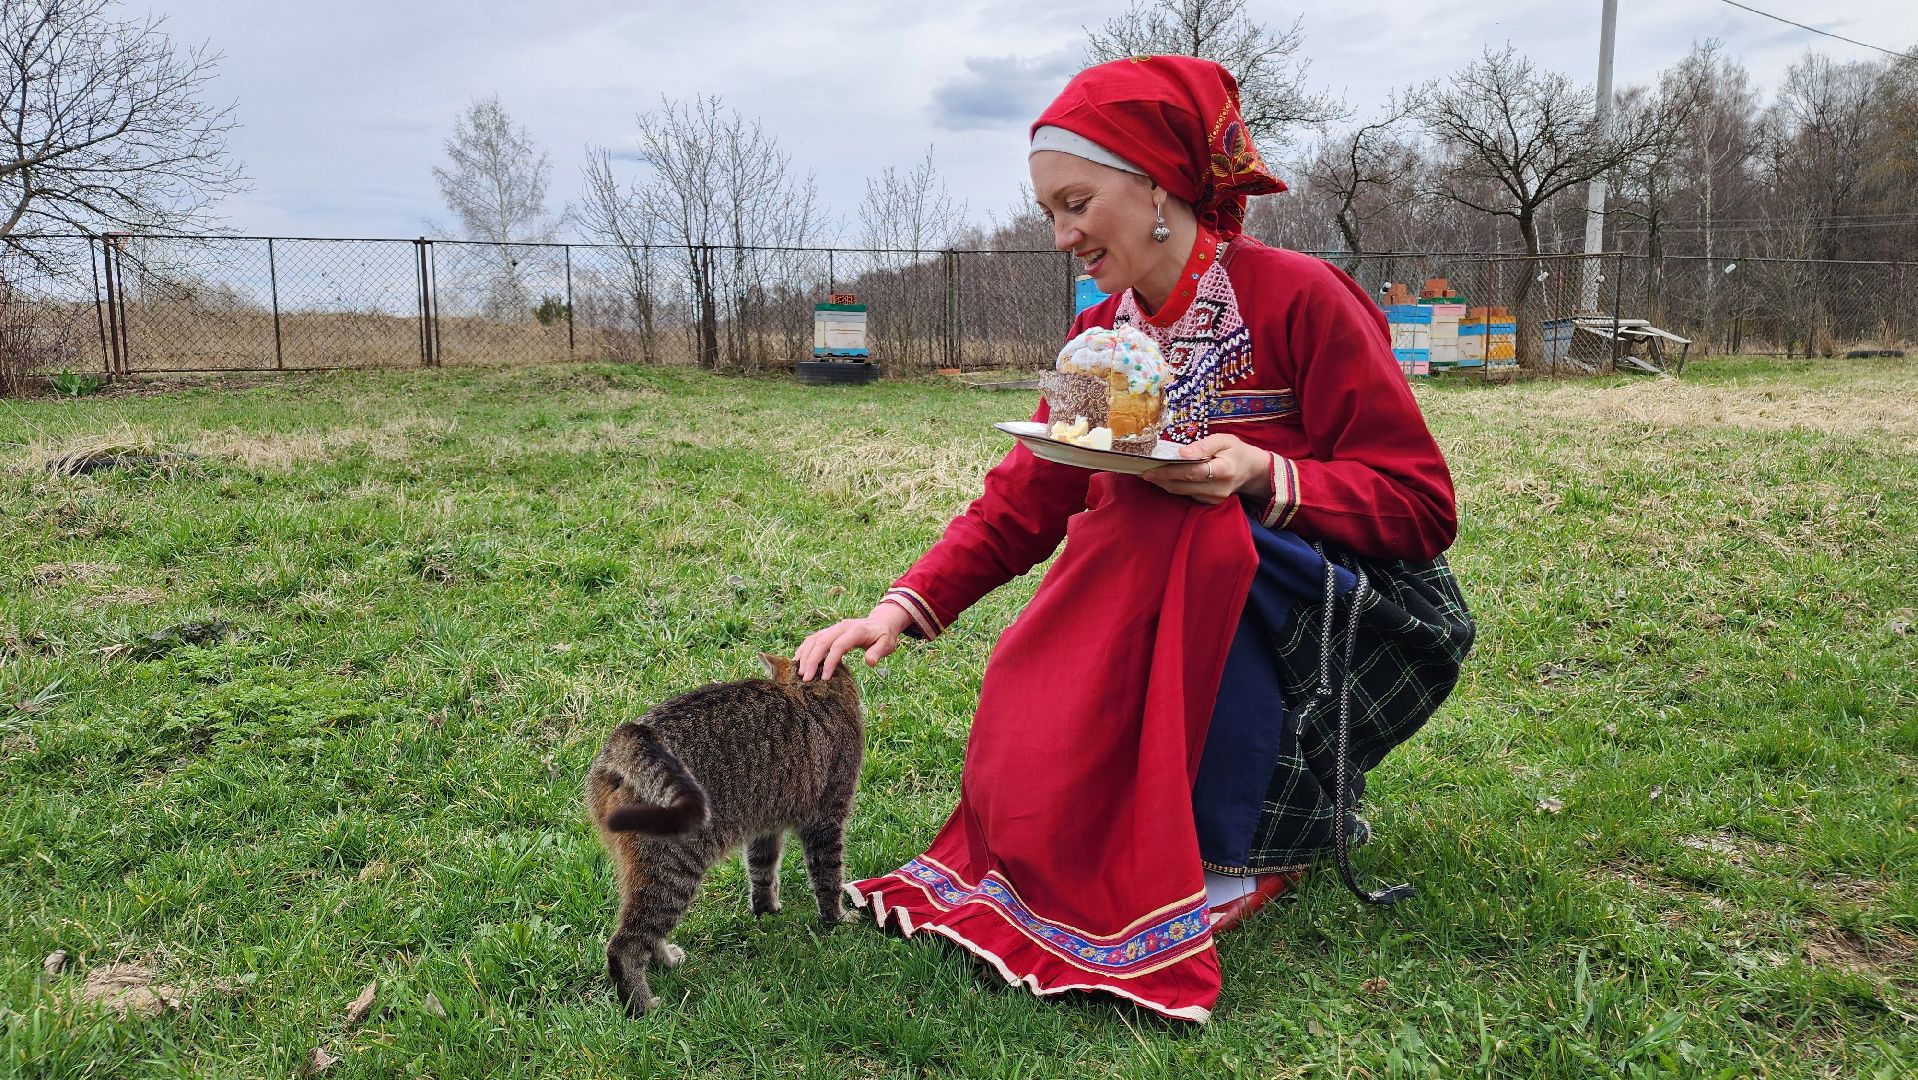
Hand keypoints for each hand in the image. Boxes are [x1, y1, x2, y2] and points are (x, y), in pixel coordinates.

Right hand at [795, 602, 913, 681]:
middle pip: (822, 642)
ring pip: (814, 639)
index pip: (838, 645)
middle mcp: (841, 627)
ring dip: (805, 655)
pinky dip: (804, 649)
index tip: (825, 678)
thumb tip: (870, 662)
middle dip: (812, 661)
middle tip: (806, 679)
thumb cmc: (884, 636)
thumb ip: (878, 652)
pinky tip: (798, 661)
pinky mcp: (829, 631)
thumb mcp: (887, 644)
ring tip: (800, 673)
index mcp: (856, 630)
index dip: (830, 662)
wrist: (881, 622)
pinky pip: (813, 638)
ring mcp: (833, 628)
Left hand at [1140, 434, 1274, 505]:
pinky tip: (1164, 478)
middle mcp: (1218, 488)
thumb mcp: (1224, 440)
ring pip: (1182, 492)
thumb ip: (1204, 445)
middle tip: (1141, 470)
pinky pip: (1187, 495)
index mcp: (1224, 469)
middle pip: (1183, 485)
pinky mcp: (1209, 503)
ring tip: (1148, 472)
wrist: (1251, 471)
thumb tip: (1182, 452)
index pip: (1192, 472)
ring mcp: (1214, 498)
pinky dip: (1174, 486)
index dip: (1169, 472)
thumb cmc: (1235, 451)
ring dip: (1164, 483)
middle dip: (1160, 479)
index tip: (1149, 470)